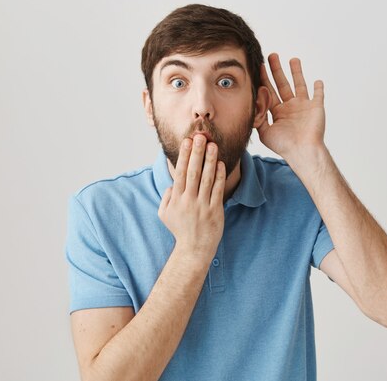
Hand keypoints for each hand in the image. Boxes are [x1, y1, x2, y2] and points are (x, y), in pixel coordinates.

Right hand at [158, 135, 225, 263]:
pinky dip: (219, 176)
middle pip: (193, 172)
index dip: (184, 156)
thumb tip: (172, 184)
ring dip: (210, 160)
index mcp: (176, 199)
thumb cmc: (179, 229)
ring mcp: (202, 205)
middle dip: (197, 153)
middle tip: (200, 137)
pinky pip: (218, 190)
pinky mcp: (215, 210)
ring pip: (207, 178)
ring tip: (213, 145)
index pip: (180, 173)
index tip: (186, 141)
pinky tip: (221, 164)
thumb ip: (166, 197)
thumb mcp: (164, 214)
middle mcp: (189, 200)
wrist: (194, 249)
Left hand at [257, 53, 325, 161]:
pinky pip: (318, 95)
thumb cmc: (284, 145)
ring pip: (300, 85)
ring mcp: (304, 107)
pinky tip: (317, 80)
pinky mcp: (316, 107)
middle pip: (282, 84)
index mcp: (278, 112)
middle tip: (272, 55)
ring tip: (293, 59)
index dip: (264, 78)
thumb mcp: (264, 132)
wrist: (303, 151)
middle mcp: (290, 107)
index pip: (269, 91)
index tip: (259, 66)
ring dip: (297, 72)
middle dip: (277, 70)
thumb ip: (257, 119)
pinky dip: (318, 88)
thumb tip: (249, 107)